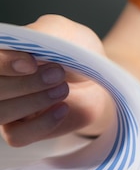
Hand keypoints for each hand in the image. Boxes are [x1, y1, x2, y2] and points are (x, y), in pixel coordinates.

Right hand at [0, 15, 112, 146]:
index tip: (32, 63)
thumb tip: (22, 46)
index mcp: (1, 55)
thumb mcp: (63, 33)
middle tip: (59, 73)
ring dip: (33, 102)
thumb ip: (42, 33)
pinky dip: (42, 123)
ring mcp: (6, 107)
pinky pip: (17, 136)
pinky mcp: (22, 129)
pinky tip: (63, 108)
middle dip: (26, 83)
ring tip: (63, 89)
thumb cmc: (76, 52)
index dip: (5, 64)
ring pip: (0, 113)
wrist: (99, 78)